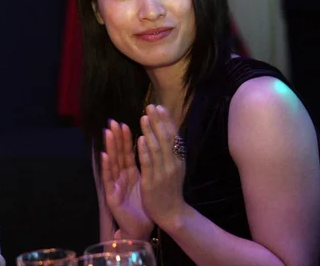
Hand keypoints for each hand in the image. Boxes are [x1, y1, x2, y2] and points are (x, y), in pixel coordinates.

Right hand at [101, 120, 153, 240]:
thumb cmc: (144, 205)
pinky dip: (106, 167)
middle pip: (117, 154)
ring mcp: (114, 185)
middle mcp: (120, 176)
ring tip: (107, 133)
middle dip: (115, 138)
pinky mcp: (111, 196)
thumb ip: (144, 165)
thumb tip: (147, 146)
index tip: (124, 123)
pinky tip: (104, 155)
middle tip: (112, 122)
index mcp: (130, 173)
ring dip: (109, 147)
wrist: (141, 228)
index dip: (125, 138)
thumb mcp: (146, 181)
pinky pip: (108, 179)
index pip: (127, 152)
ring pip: (112, 163)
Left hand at [138, 105, 186, 229]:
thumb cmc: (170, 188)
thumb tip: (167, 130)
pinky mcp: (152, 182)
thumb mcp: (174, 167)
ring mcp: (163, 173)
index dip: (166, 121)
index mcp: (179, 159)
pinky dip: (145, 151)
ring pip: (157, 149)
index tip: (159, 107)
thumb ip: (171, 151)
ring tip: (143, 117)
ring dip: (150, 132)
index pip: (173, 136)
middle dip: (158, 121)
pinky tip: (141, 139)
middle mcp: (173, 164)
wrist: (171, 212)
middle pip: (165, 139)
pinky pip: (149, 164)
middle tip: (150, 106)